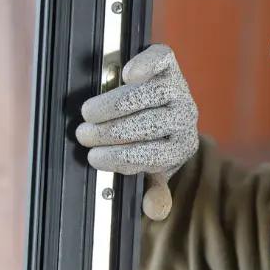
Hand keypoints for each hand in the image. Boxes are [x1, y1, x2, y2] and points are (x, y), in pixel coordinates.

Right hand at [75, 44, 198, 220]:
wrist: (165, 107)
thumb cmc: (153, 142)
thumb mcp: (154, 170)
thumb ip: (153, 188)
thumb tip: (155, 209)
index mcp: (182, 147)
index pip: (152, 156)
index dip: (120, 158)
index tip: (93, 158)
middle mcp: (186, 117)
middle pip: (148, 124)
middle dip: (111, 133)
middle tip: (83, 135)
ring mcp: (179, 88)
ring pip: (147, 95)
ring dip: (114, 105)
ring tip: (88, 113)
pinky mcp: (169, 64)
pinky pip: (159, 60)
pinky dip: (144, 64)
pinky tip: (127, 74)